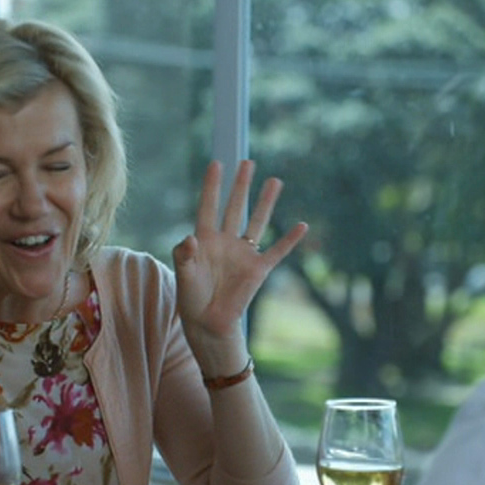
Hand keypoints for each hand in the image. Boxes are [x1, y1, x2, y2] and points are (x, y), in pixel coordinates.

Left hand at [173, 160, 307, 344]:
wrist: (208, 322)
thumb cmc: (191, 297)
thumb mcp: (183, 274)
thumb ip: (183, 254)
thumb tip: (190, 238)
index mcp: (205, 239)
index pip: (209, 207)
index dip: (212, 186)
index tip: (216, 163)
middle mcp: (225, 242)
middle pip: (235, 207)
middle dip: (241, 185)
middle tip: (248, 162)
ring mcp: (243, 254)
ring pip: (257, 222)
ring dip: (265, 202)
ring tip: (275, 181)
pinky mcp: (258, 270)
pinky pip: (277, 252)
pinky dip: (289, 240)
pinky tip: (302, 225)